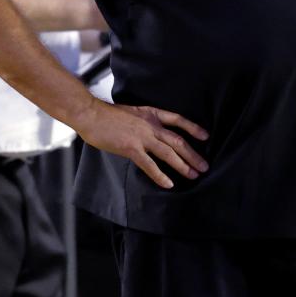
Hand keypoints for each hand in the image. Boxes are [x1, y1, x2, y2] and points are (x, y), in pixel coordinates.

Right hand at [75, 100, 208, 189]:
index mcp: (151, 114)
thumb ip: (145, 122)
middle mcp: (150, 125)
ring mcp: (141, 137)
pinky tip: (168, 184)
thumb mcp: (132, 112)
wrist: (90, 114)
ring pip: (168, 153)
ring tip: (193, 175)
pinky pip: (149, 165)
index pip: (177, 120)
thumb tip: (152, 133)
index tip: (205, 136)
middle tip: (204, 166)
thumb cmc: (107, 115)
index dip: (193, 128)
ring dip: (183, 165)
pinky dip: (160, 175)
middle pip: (177, 141)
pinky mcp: (131, 148)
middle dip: (193, 155)